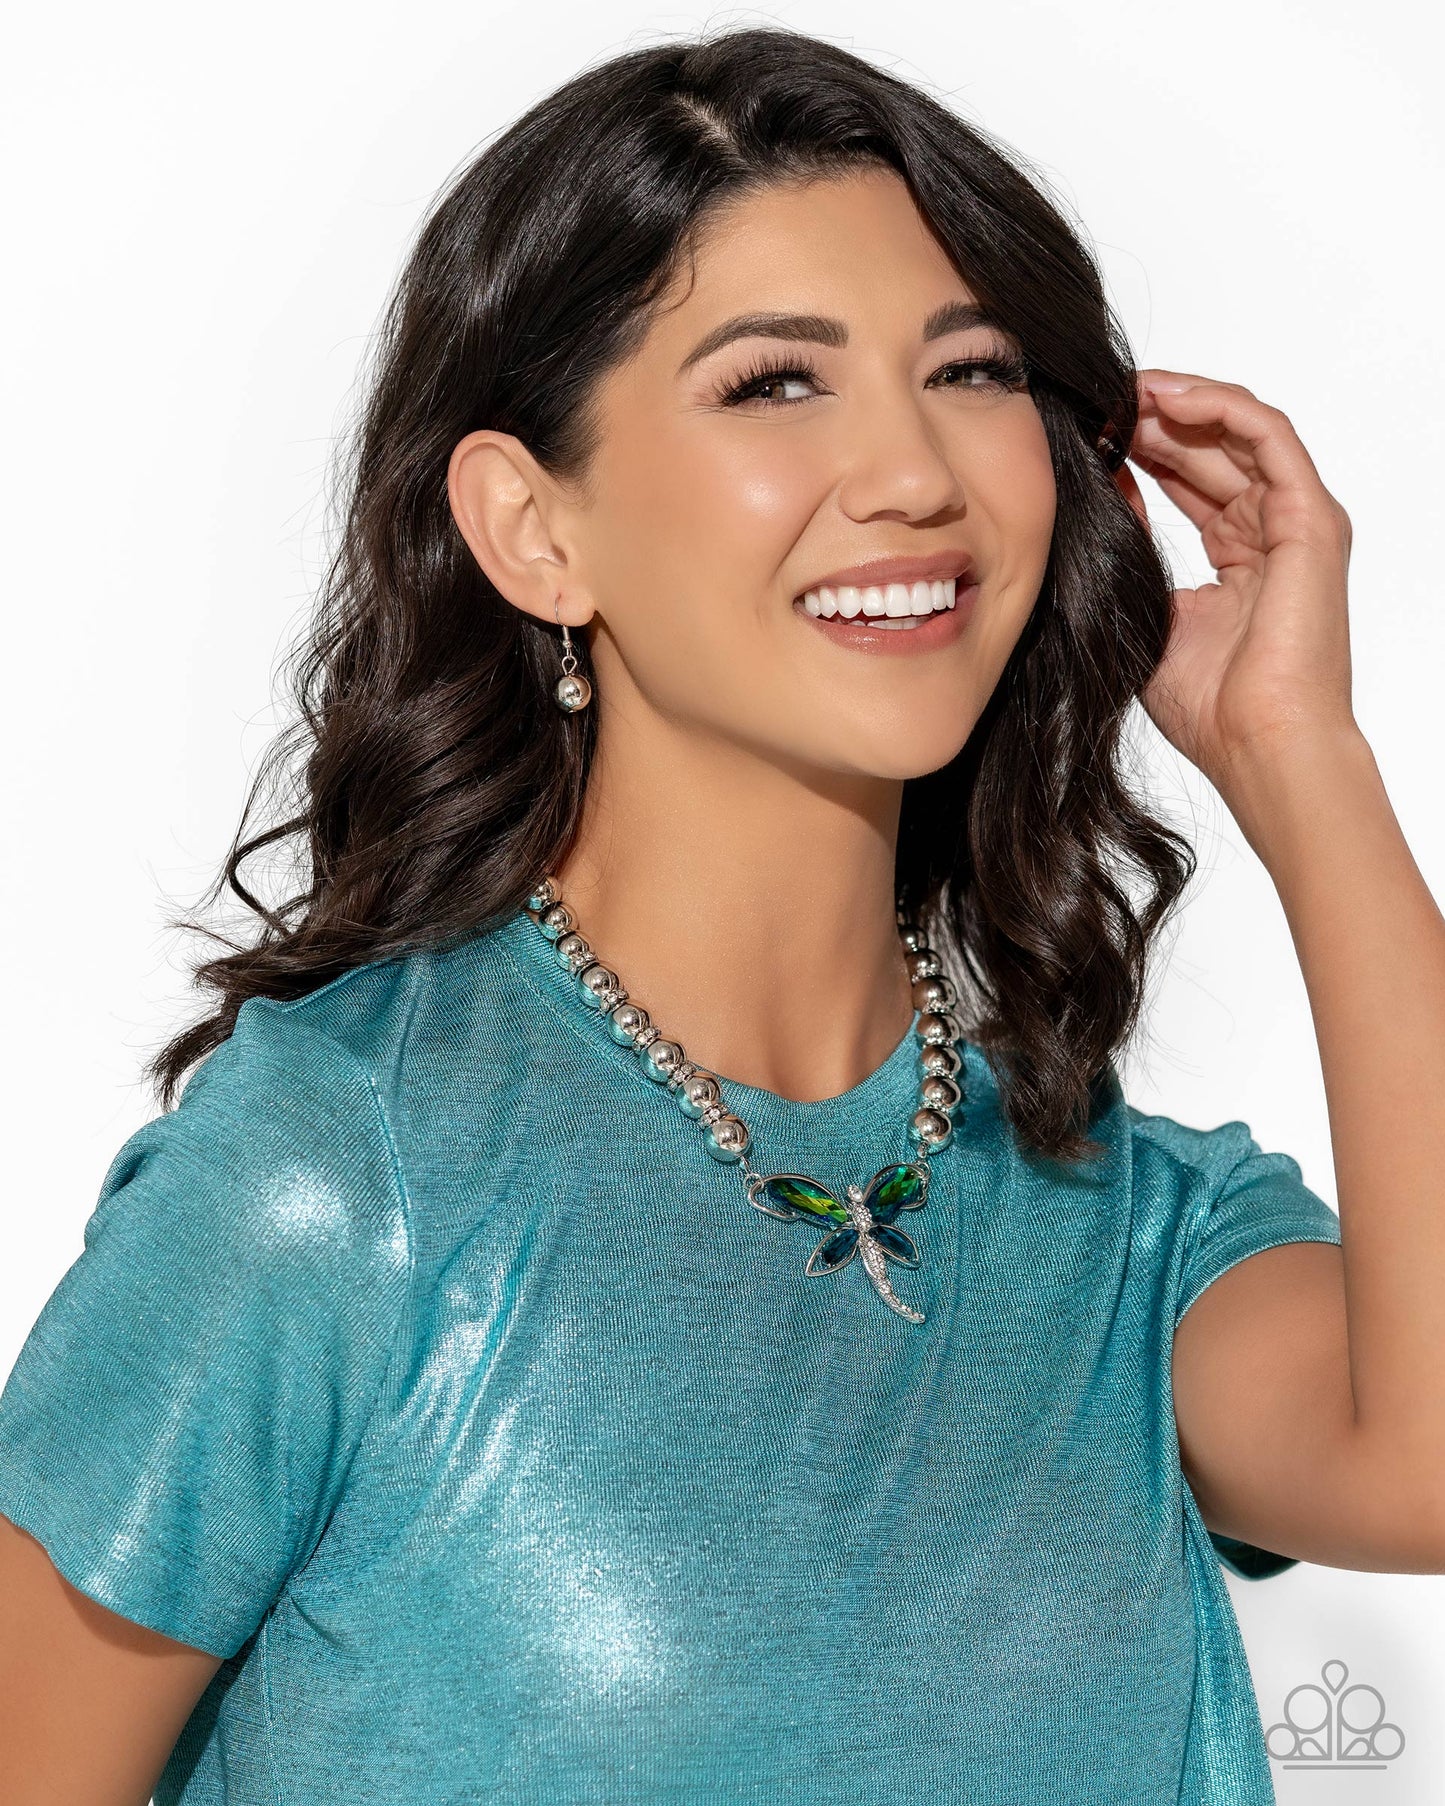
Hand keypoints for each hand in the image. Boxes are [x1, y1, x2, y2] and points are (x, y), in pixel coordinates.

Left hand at [1112, 370, 1356, 784]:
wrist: (1258, 744)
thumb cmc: (1210, 707)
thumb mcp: (1148, 611)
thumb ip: (1131, 552)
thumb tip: (1102, 496)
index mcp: (1240, 559)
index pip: (1191, 481)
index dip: (1143, 449)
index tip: (1093, 431)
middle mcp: (1272, 533)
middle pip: (1212, 449)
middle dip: (1154, 419)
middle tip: (1100, 398)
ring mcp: (1297, 522)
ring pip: (1238, 432)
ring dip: (1182, 403)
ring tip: (1127, 388)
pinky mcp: (1311, 518)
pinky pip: (1266, 436)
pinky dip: (1218, 407)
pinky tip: (1167, 397)